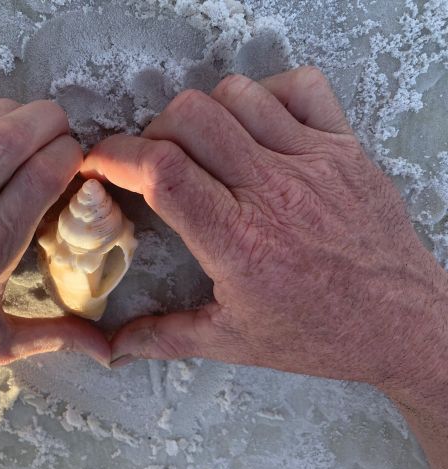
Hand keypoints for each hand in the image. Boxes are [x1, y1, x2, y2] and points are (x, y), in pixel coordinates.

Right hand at [83, 67, 447, 386]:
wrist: (402, 323)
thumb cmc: (322, 333)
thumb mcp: (234, 341)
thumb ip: (165, 337)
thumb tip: (115, 347)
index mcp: (238, 242)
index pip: (162, 171)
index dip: (116, 154)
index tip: (100, 159)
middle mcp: (273, 193)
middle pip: (191, 119)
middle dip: (155, 131)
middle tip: (156, 160)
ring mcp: (313, 163)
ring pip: (237, 95)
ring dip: (205, 113)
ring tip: (206, 147)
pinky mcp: (344, 149)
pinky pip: (301, 87)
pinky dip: (267, 94)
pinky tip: (258, 128)